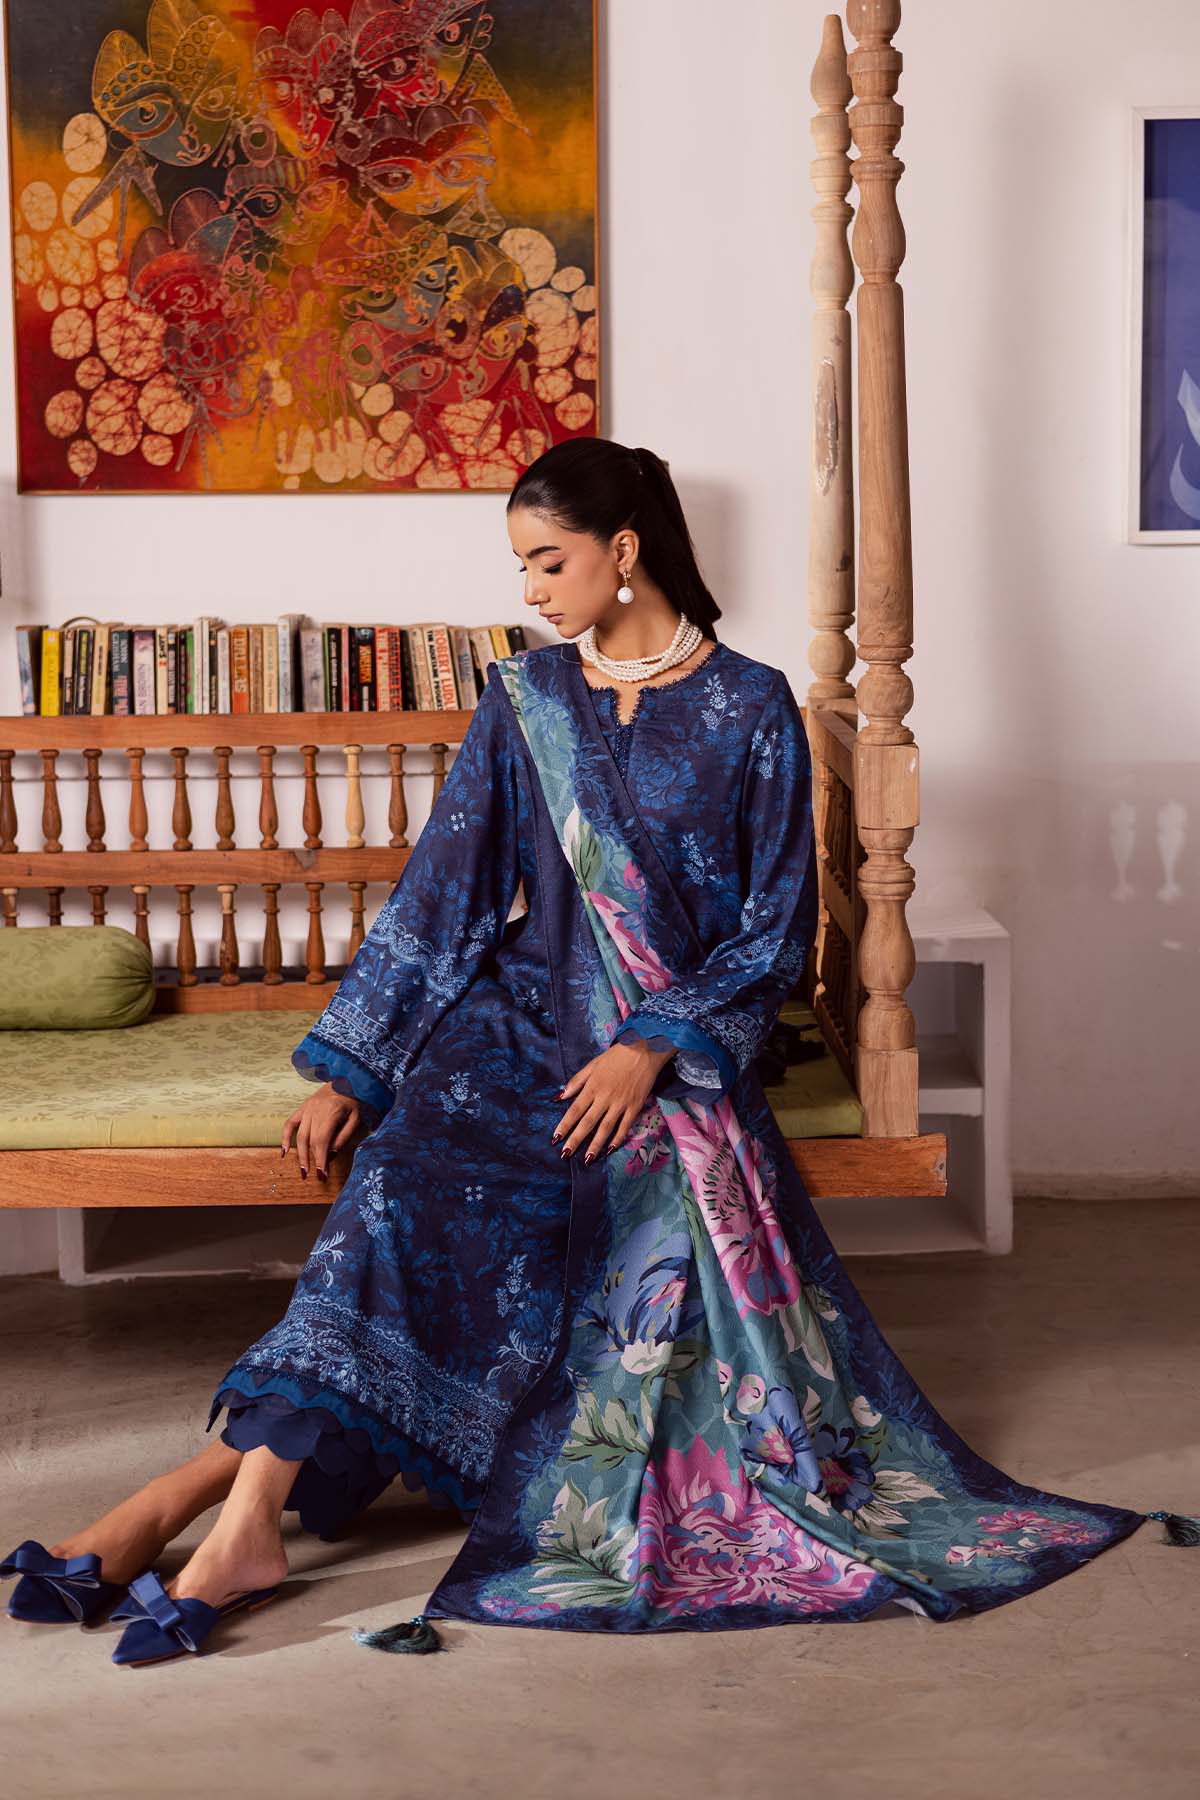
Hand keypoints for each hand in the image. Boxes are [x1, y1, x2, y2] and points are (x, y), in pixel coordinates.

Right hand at [281, 1083, 362, 1180]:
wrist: (347, 1078)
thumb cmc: (354, 1100)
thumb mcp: (355, 1119)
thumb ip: (343, 1137)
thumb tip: (330, 1155)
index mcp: (330, 1112)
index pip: (322, 1141)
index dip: (321, 1159)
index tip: (323, 1174)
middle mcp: (315, 1110)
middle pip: (310, 1141)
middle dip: (312, 1161)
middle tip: (315, 1177)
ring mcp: (307, 1108)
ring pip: (300, 1135)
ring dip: (300, 1155)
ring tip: (303, 1170)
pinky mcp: (302, 1107)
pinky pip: (289, 1124)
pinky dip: (285, 1138)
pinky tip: (284, 1152)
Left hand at [554, 1039, 675, 1161]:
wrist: (644, 1050)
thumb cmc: (616, 1056)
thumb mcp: (593, 1064)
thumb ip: (576, 1082)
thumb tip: (560, 1097)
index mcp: (592, 1087)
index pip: (575, 1110)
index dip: (565, 1125)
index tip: (556, 1138)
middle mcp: (604, 1098)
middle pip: (587, 1123)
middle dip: (575, 1140)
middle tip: (565, 1155)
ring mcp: (621, 1104)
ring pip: (605, 1128)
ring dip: (595, 1145)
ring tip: (587, 1159)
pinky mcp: (635, 1107)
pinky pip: (625, 1126)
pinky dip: (618, 1139)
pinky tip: (610, 1149)